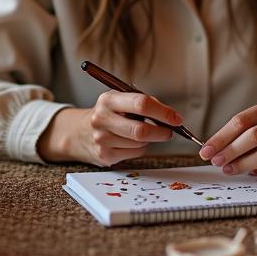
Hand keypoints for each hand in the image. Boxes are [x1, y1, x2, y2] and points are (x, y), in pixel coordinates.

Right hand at [38, 91, 182, 166]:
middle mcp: (102, 119)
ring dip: (150, 139)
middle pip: (141, 130)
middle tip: (170, 131)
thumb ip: (144, 103)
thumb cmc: (109, 113)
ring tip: (145, 133)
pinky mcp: (105, 156)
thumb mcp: (121, 100)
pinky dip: (141, 148)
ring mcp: (102, 139)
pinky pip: (134, 153)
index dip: (163, 112)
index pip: (141, 104)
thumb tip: (171, 116)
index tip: (176, 118)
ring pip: (140, 143)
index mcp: (108, 100)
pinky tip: (132, 141)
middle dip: (161, 131)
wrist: (80, 132)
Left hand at [198, 100, 256, 176]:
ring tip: (229, 169)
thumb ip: (244, 132)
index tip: (206, 150)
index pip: (241, 120)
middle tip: (215, 161)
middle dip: (230, 151)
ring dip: (242, 164)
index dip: (221, 136)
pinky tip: (251, 172)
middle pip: (252, 136)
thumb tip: (215, 150)